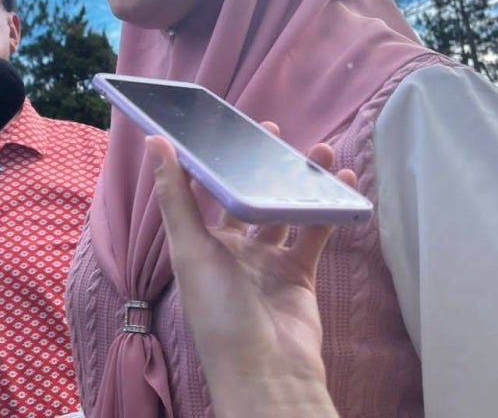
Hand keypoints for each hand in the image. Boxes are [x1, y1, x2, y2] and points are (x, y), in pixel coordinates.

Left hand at [149, 126, 349, 417]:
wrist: (267, 372)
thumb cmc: (218, 312)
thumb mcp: (190, 250)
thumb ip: (175, 196)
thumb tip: (154, 143)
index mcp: (199, 241)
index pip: (202, 188)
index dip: (211, 157)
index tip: (223, 125)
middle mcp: (231, 248)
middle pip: (247, 194)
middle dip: (259, 163)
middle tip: (274, 130)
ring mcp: (267, 260)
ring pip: (285, 208)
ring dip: (300, 180)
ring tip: (320, 150)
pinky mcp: (298, 272)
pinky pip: (315, 231)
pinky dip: (329, 207)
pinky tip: (343, 182)